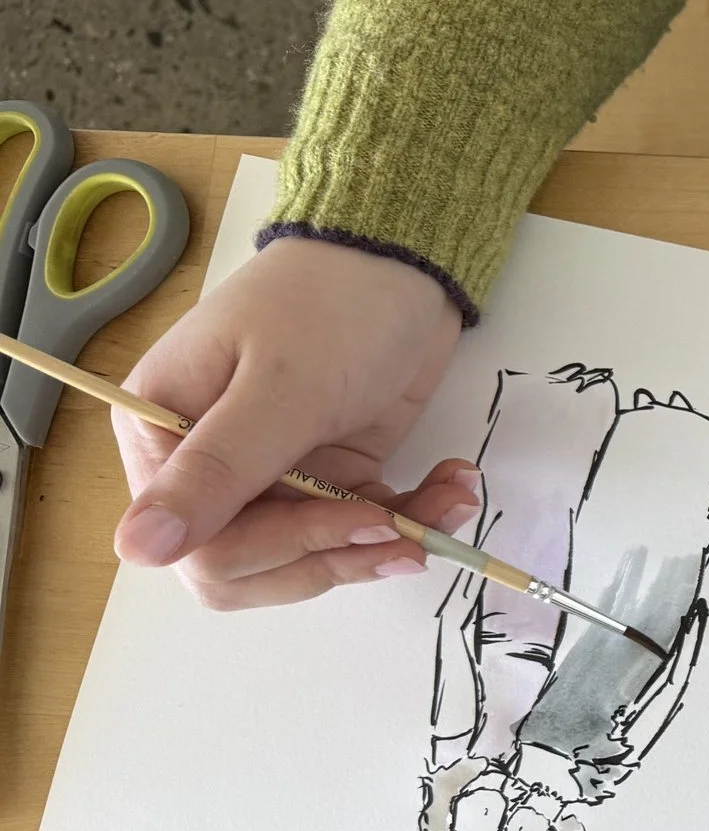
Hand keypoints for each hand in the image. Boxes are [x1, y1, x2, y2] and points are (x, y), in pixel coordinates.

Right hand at [112, 235, 475, 609]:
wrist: (401, 261)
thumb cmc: (327, 303)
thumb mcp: (279, 389)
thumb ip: (215, 472)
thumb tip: (135, 551)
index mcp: (164, 438)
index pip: (201, 549)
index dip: (281, 551)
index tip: (360, 519)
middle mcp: (209, 469)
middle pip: (256, 569)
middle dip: (336, 557)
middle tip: (406, 532)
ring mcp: (275, 475)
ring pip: (318, 557)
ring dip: (388, 542)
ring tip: (447, 502)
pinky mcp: (334, 475)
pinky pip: (365, 527)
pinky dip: (415, 518)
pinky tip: (451, 488)